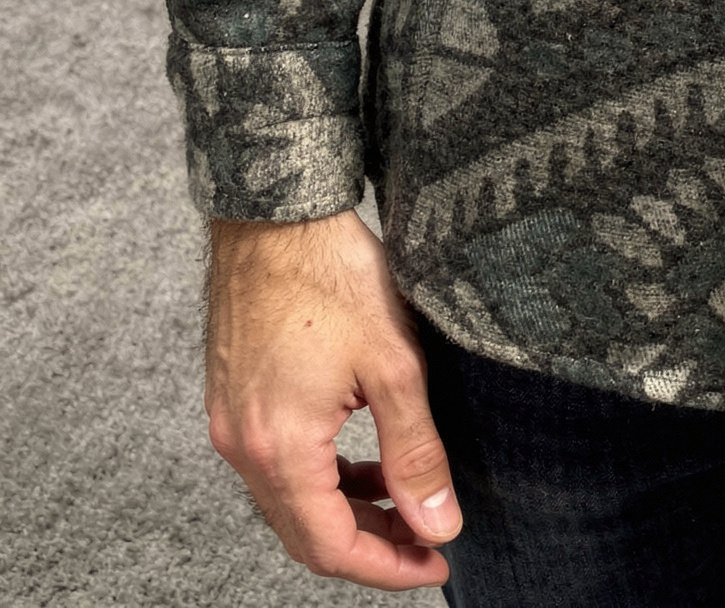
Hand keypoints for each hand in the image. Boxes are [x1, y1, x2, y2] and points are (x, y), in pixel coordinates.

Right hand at [205, 207, 461, 589]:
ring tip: (404, 499)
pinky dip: (320, 476)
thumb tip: (439, 526)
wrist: (276, 211)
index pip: (330, 546)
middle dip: (370, 546)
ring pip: (290, 499)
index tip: (436, 563)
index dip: (387, 567)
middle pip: (305, 532)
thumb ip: (415, 453)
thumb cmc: (332, 274)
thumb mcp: (393, 365)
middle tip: (427, 539)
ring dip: (346, 510)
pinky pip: (276, 463)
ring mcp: (231, 420)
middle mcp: (242, 446)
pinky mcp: (233, 395)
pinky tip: (361, 457)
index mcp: (279, 448)